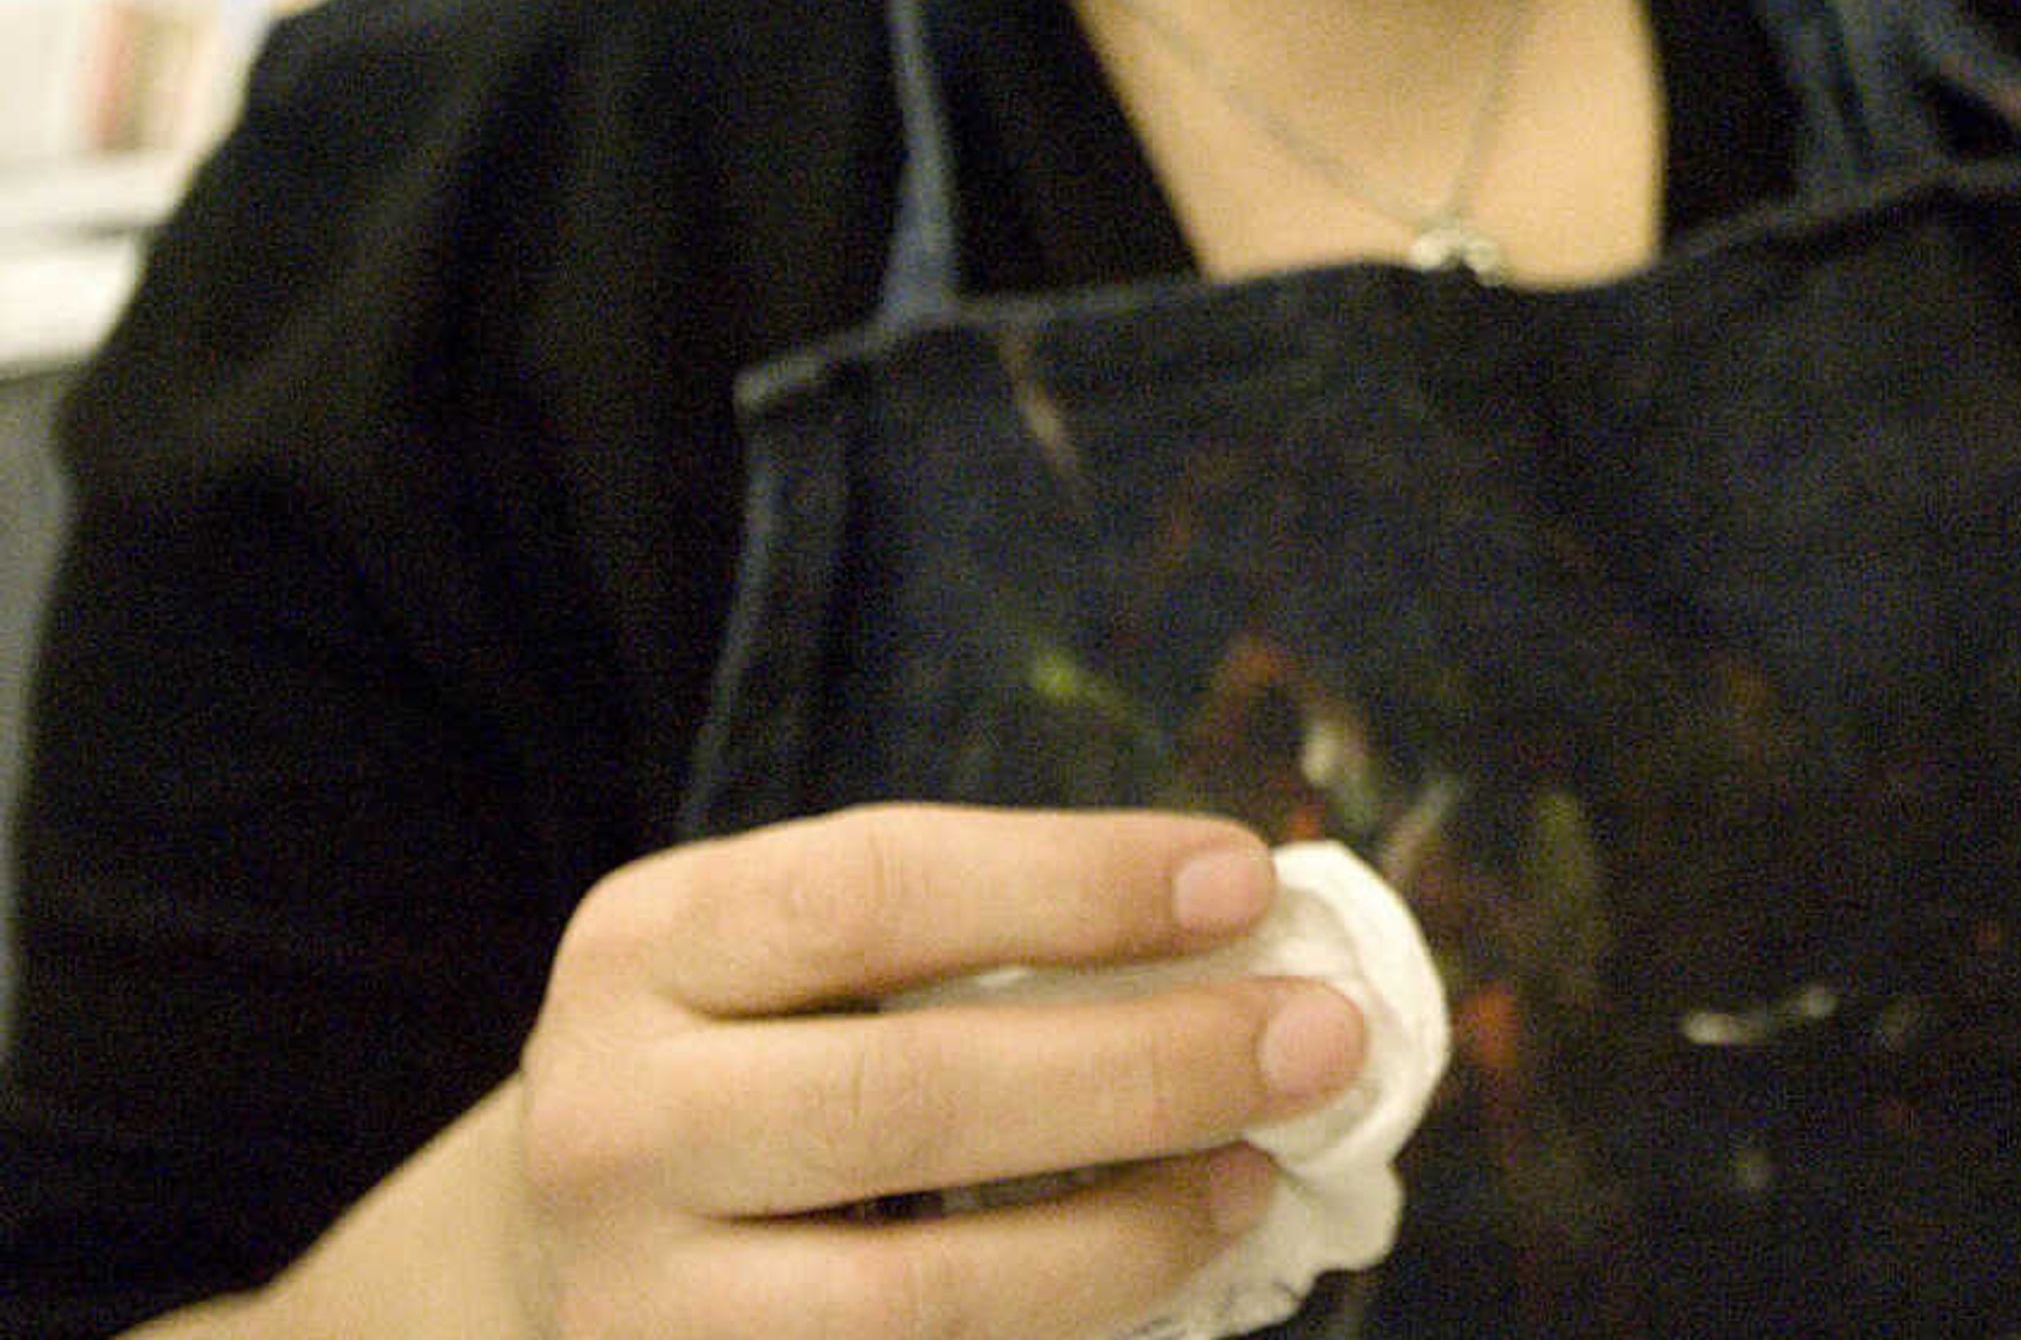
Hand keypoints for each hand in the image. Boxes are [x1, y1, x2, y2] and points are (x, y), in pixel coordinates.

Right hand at [504, 804, 1364, 1339]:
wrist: (547, 1255)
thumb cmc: (751, 1063)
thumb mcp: (803, 960)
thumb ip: (983, 939)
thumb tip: (1251, 933)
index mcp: (649, 945)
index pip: (882, 888)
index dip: (1077, 881)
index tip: (1248, 879)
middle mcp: (613, 1121)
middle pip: (914, 1095)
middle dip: (1150, 1064)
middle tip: (1322, 1037)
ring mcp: (636, 1304)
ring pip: (925, 1294)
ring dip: (1131, 1234)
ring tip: (1257, 1177)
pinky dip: (1066, 1338)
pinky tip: (1167, 1284)